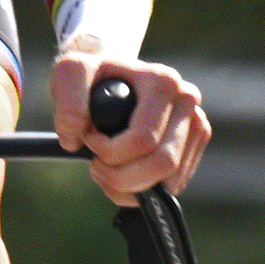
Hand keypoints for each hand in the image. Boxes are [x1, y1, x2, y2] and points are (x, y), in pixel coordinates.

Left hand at [50, 47, 207, 206]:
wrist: (110, 76)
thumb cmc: (91, 75)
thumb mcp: (70, 73)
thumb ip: (68, 101)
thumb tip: (76, 138)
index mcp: (163, 83)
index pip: (143, 139)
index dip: (109, 152)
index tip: (89, 140)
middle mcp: (186, 101)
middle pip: (162, 163)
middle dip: (121, 176)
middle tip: (96, 165)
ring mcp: (196, 123)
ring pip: (171, 179)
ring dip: (130, 188)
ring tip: (105, 170)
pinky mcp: (194, 144)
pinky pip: (174, 184)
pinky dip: (143, 191)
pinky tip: (122, 175)